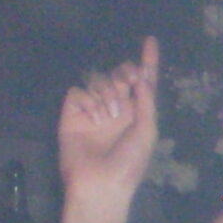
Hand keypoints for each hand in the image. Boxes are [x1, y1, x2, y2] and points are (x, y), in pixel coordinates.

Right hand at [57, 37, 160, 201]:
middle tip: (128, 86)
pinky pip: (78, 92)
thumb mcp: (147, 131)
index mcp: (137, 110)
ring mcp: (93, 108)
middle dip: (125, 73)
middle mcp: (116, 106)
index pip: (143, 80)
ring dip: (107, 92)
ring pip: (98, 79)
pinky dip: (87, 101)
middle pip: (119, 73)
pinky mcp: (71, 112)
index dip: (147, 60)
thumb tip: (143, 77)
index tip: (150, 40)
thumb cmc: (129, 163)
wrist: (100, 183)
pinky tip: (94, 119)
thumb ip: (146, 102)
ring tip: (110, 116)